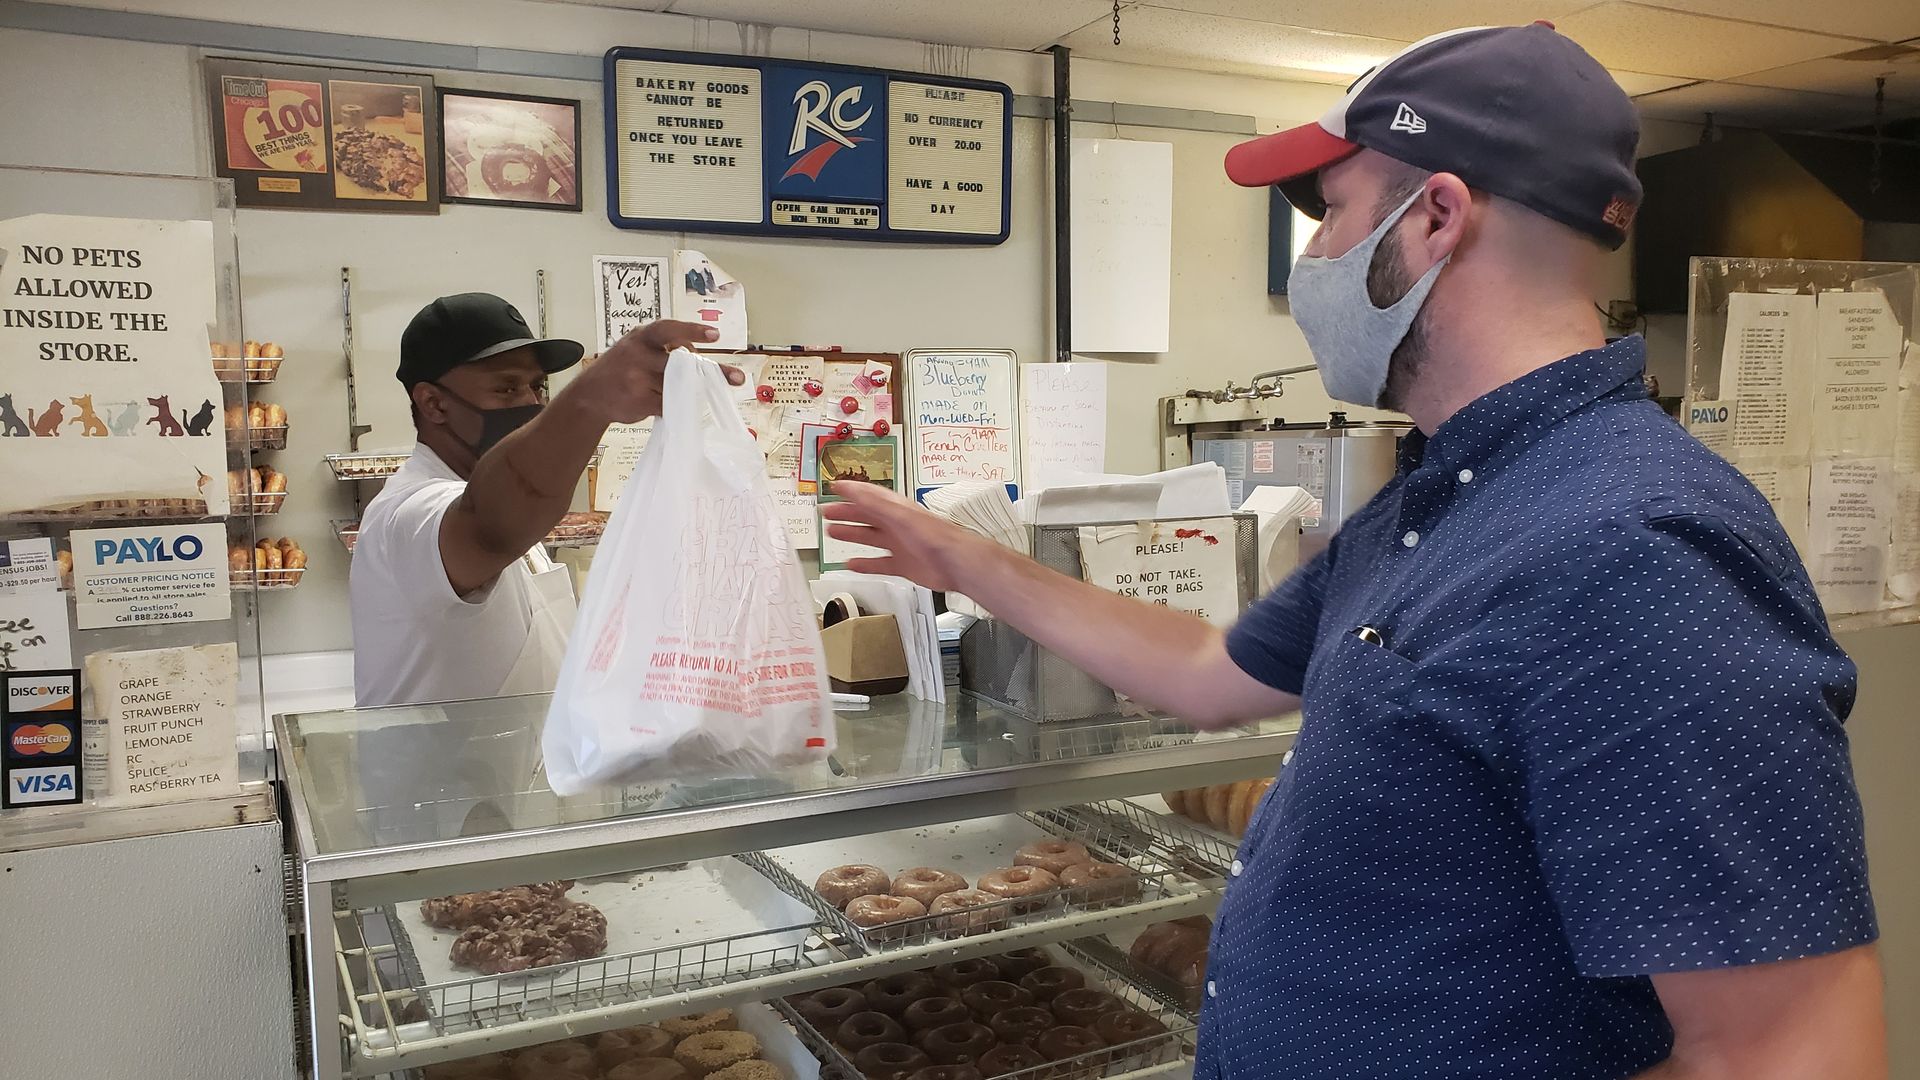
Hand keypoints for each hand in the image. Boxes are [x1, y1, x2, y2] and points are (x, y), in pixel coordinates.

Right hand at [565, 319, 741, 422]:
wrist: (589, 395)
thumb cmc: (621, 368)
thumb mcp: (638, 348)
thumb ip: (665, 349)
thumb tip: (701, 359)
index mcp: (641, 337)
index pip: (668, 329)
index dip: (692, 331)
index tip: (715, 335)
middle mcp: (638, 354)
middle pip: (682, 362)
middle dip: (712, 371)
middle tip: (737, 378)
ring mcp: (637, 378)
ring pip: (678, 385)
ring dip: (691, 391)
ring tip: (701, 393)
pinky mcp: (638, 400)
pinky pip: (668, 404)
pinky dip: (676, 406)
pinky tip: (673, 405)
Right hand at [820, 482, 994, 592]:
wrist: (956, 562)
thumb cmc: (935, 536)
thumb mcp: (901, 516)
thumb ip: (876, 504)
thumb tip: (853, 490)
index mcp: (896, 510)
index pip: (869, 495)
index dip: (851, 490)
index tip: (834, 486)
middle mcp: (897, 525)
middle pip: (866, 515)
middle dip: (846, 512)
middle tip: (826, 511)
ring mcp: (900, 545)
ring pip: (870, 537)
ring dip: (851, 534)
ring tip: (831, 532)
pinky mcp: (903, 565)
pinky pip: (879, 563)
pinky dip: (864, 564)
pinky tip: (851, 564)